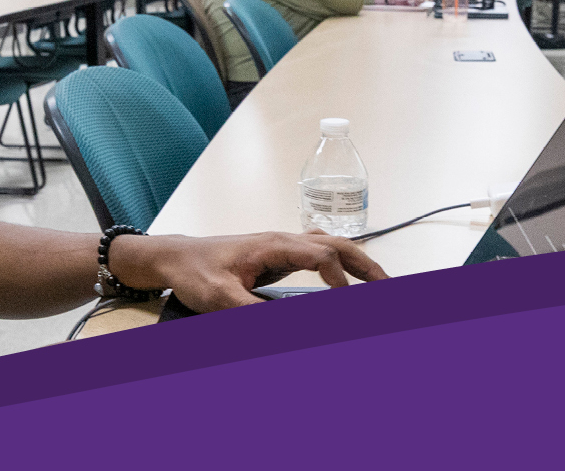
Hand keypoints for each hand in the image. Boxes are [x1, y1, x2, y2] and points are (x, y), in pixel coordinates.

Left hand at [109, 232, 387, 311]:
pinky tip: (348, 278)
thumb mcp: (219, 298)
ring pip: (332, 245)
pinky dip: (340, 263)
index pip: (320, 254)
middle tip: (387, 287)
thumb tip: (283, 324)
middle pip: (337, 243)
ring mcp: (283, 246)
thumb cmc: (196, 271)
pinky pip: (319, 253)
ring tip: (379, 284)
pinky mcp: (280, 255)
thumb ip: (251, 313)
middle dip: (366, 265)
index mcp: (274, 245)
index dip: (338, 276)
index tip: (344, 300)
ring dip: (357, 263)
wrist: (177, 257)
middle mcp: (284, 240)